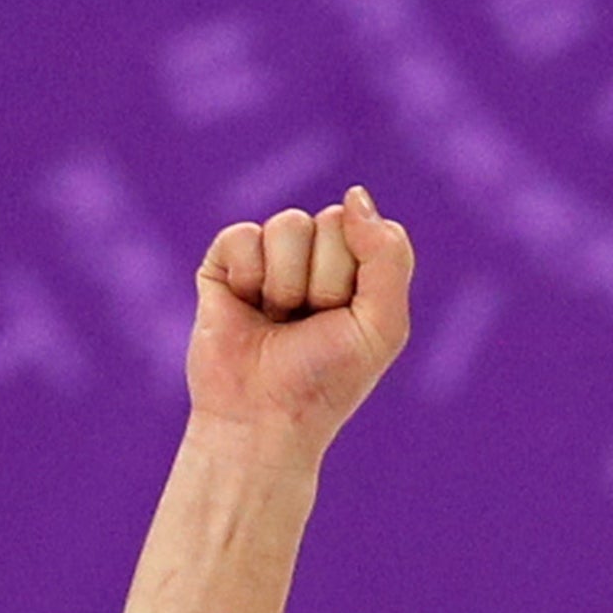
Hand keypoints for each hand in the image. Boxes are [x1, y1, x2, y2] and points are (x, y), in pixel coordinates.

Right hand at [186, 186, 413, 456]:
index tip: (347, 317)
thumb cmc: (328, 378)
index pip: (368, 229)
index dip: (358, 275)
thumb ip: (387, 257)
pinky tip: (247, 307)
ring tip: (279, 318)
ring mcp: (270, 257)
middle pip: (331, 221)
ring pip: (288, 225)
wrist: (265, 417)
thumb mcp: (382, 324)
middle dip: (325, 281)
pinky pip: (244, 235)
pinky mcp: (225, 261)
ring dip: (288, 283)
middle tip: (310, 322)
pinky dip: (249, 278)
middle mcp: (317, 257)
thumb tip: (355, 195)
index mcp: (359, 270)